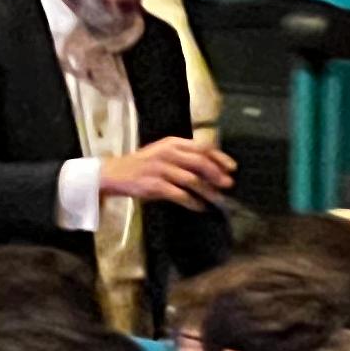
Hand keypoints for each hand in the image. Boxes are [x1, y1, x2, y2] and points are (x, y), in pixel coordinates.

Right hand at [99, 137, 233, 210]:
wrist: (117, 173)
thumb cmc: (144, 164)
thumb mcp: (164, 153)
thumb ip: (185, 156)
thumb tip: (213, 168)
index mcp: (173, 143)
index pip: (202, 147)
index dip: (220, 158)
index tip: (232, 168)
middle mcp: (168, 153)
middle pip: (200, 162)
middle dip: (217, 174)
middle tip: (228, 185)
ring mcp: (161, 169)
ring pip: (192, 180)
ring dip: (208, 191)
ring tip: (218, 200)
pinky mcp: (154, 185)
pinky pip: (179, 194)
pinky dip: (192, 202)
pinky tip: (200, 207)